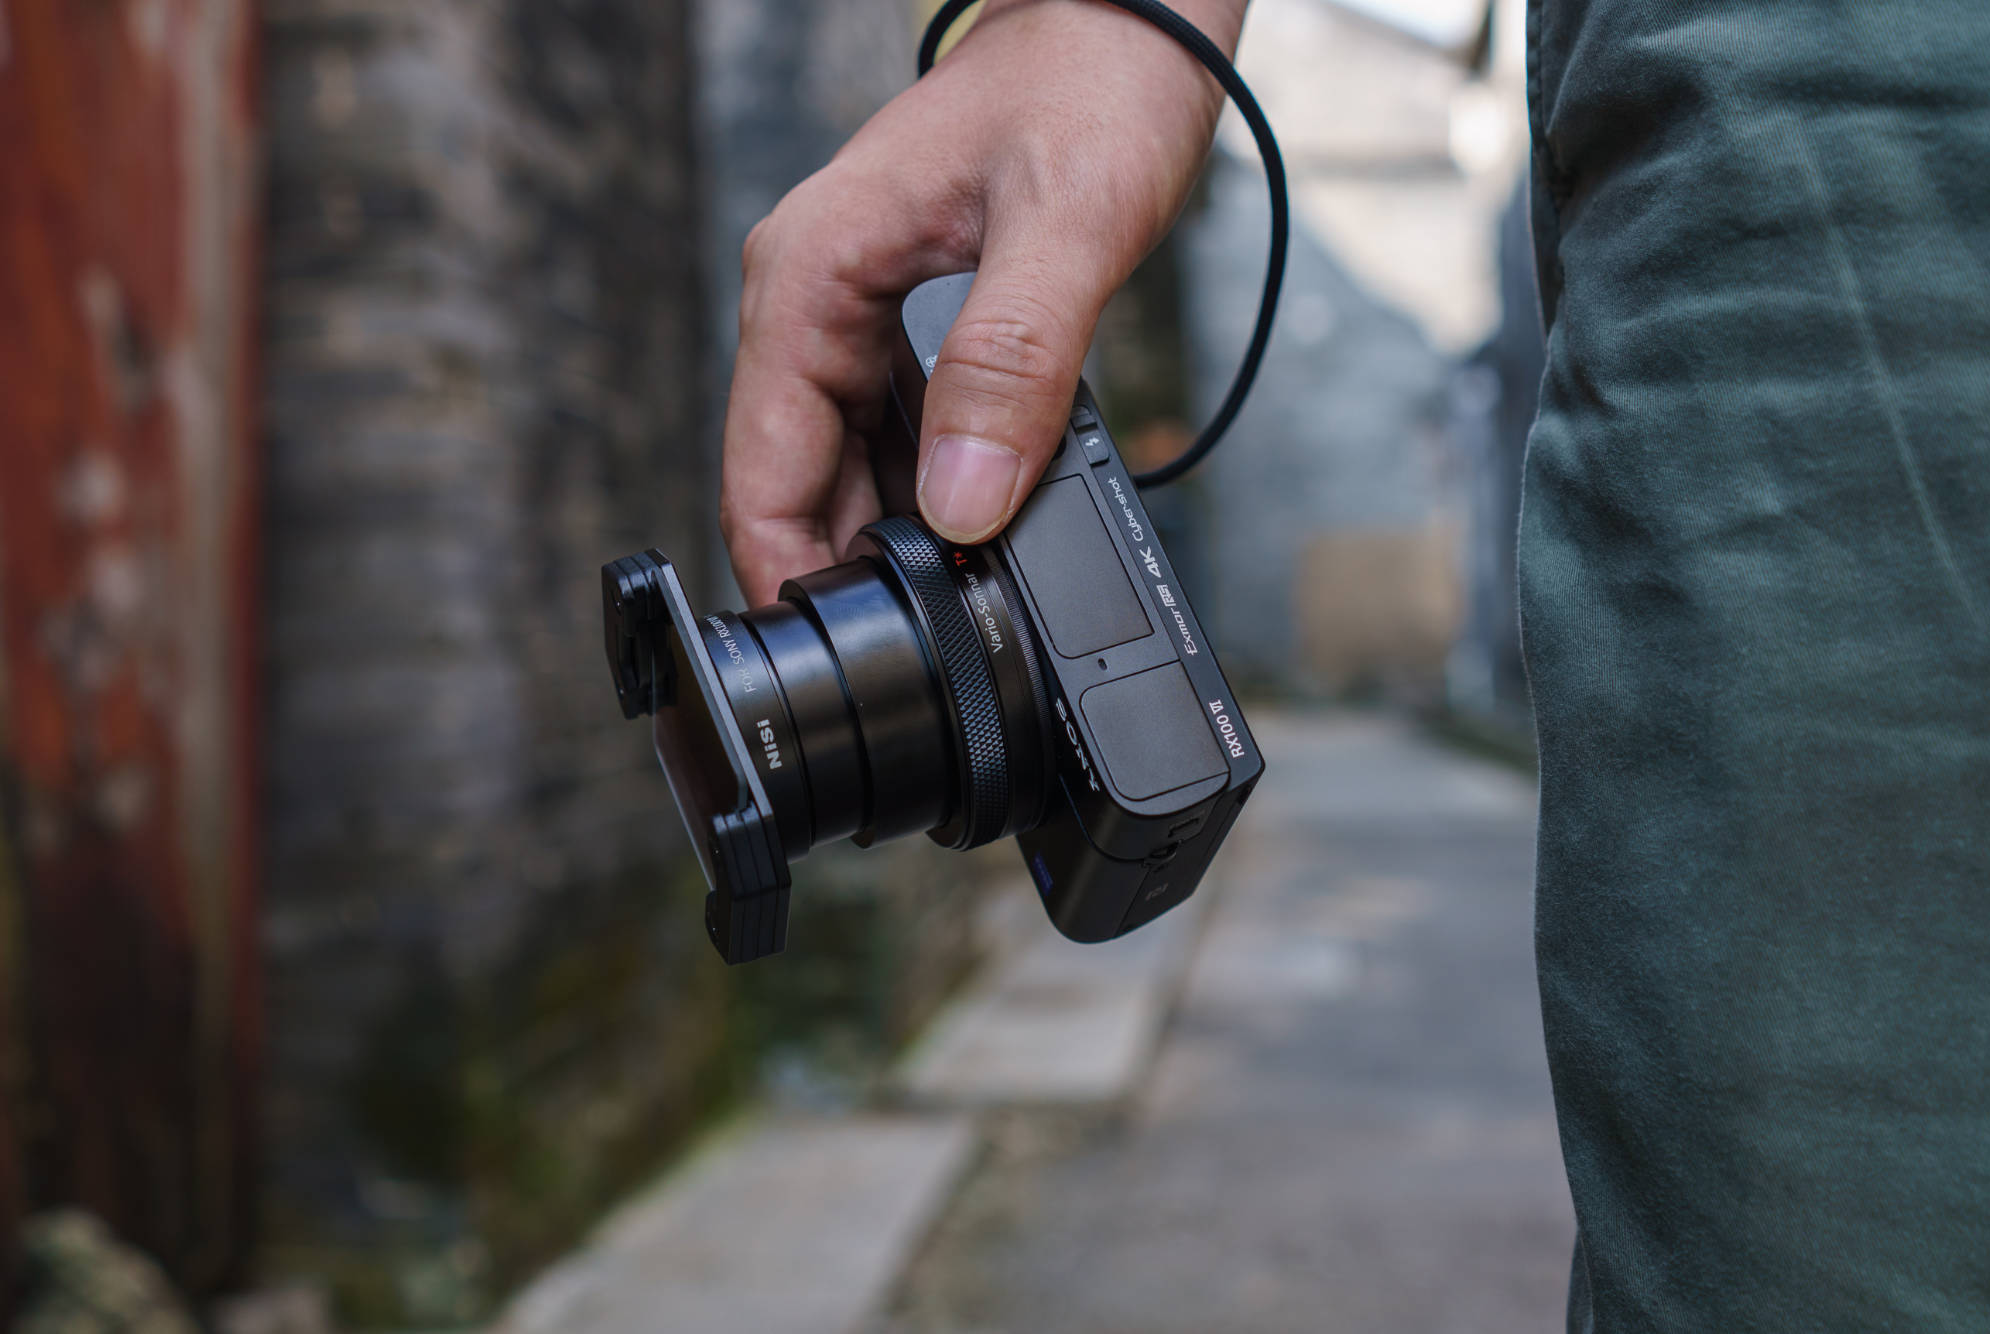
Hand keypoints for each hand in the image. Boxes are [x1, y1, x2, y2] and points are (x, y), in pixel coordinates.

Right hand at [719, 0, 1244, 602]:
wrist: (1127, 18)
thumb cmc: (1090, 84)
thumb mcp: (1066, 226)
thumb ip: (1012, 367)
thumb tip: (960, 509)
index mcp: (810, 277)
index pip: (759, 467)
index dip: (786, 574)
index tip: (836, 657)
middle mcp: (811, 296)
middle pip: (793, 478)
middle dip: (847, 567)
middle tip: (926, 644)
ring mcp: (850, 306)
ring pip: (842, 459)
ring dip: (892, 531)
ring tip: (962, 592)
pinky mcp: (899, 316)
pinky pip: (891, 426)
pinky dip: (931, 482)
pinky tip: (982, 521)